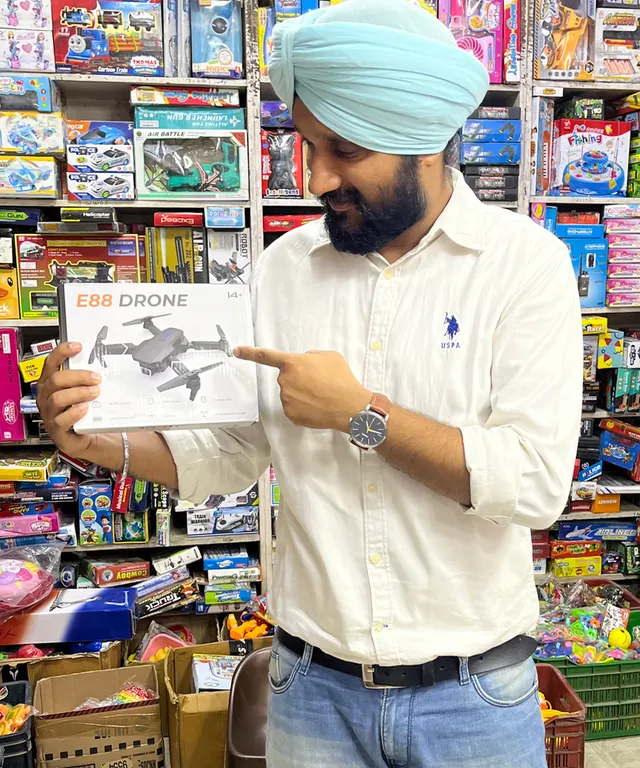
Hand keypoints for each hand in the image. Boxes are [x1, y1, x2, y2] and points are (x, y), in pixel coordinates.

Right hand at [36, 342, 101, 458]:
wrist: (83, 437)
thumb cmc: (81, 411)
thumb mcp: (82, 391)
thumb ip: (86, 380)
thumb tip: (101, 366)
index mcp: (50, 383)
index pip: (50, 363)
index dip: (62, 352)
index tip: (78, 346)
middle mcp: (46, 397)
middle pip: (56, 379)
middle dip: (77, 376)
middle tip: (95, 378)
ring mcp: (49, 413)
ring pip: (57, 398)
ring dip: (78, 393)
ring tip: (94, 393)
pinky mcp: (56, 429)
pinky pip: (61, 420)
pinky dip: (74, 413)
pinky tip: (85, 409)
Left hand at [234, 346, 370, 431]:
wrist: (349, 406)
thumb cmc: (341, 379)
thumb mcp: (328, 356)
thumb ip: (310, 357)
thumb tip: (304, 363)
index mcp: (292, 363)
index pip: (266, 356)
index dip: (249, 353)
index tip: (236, 351)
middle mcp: (285, 381)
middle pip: (287, 378)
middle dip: (299, 378)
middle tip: (319, 382)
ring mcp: (286, 399)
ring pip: (291, 393)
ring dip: (302, 393)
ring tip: (322, 395)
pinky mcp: (291, 415)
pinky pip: (294, 408)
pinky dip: (304, 407)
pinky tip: (318, 406)